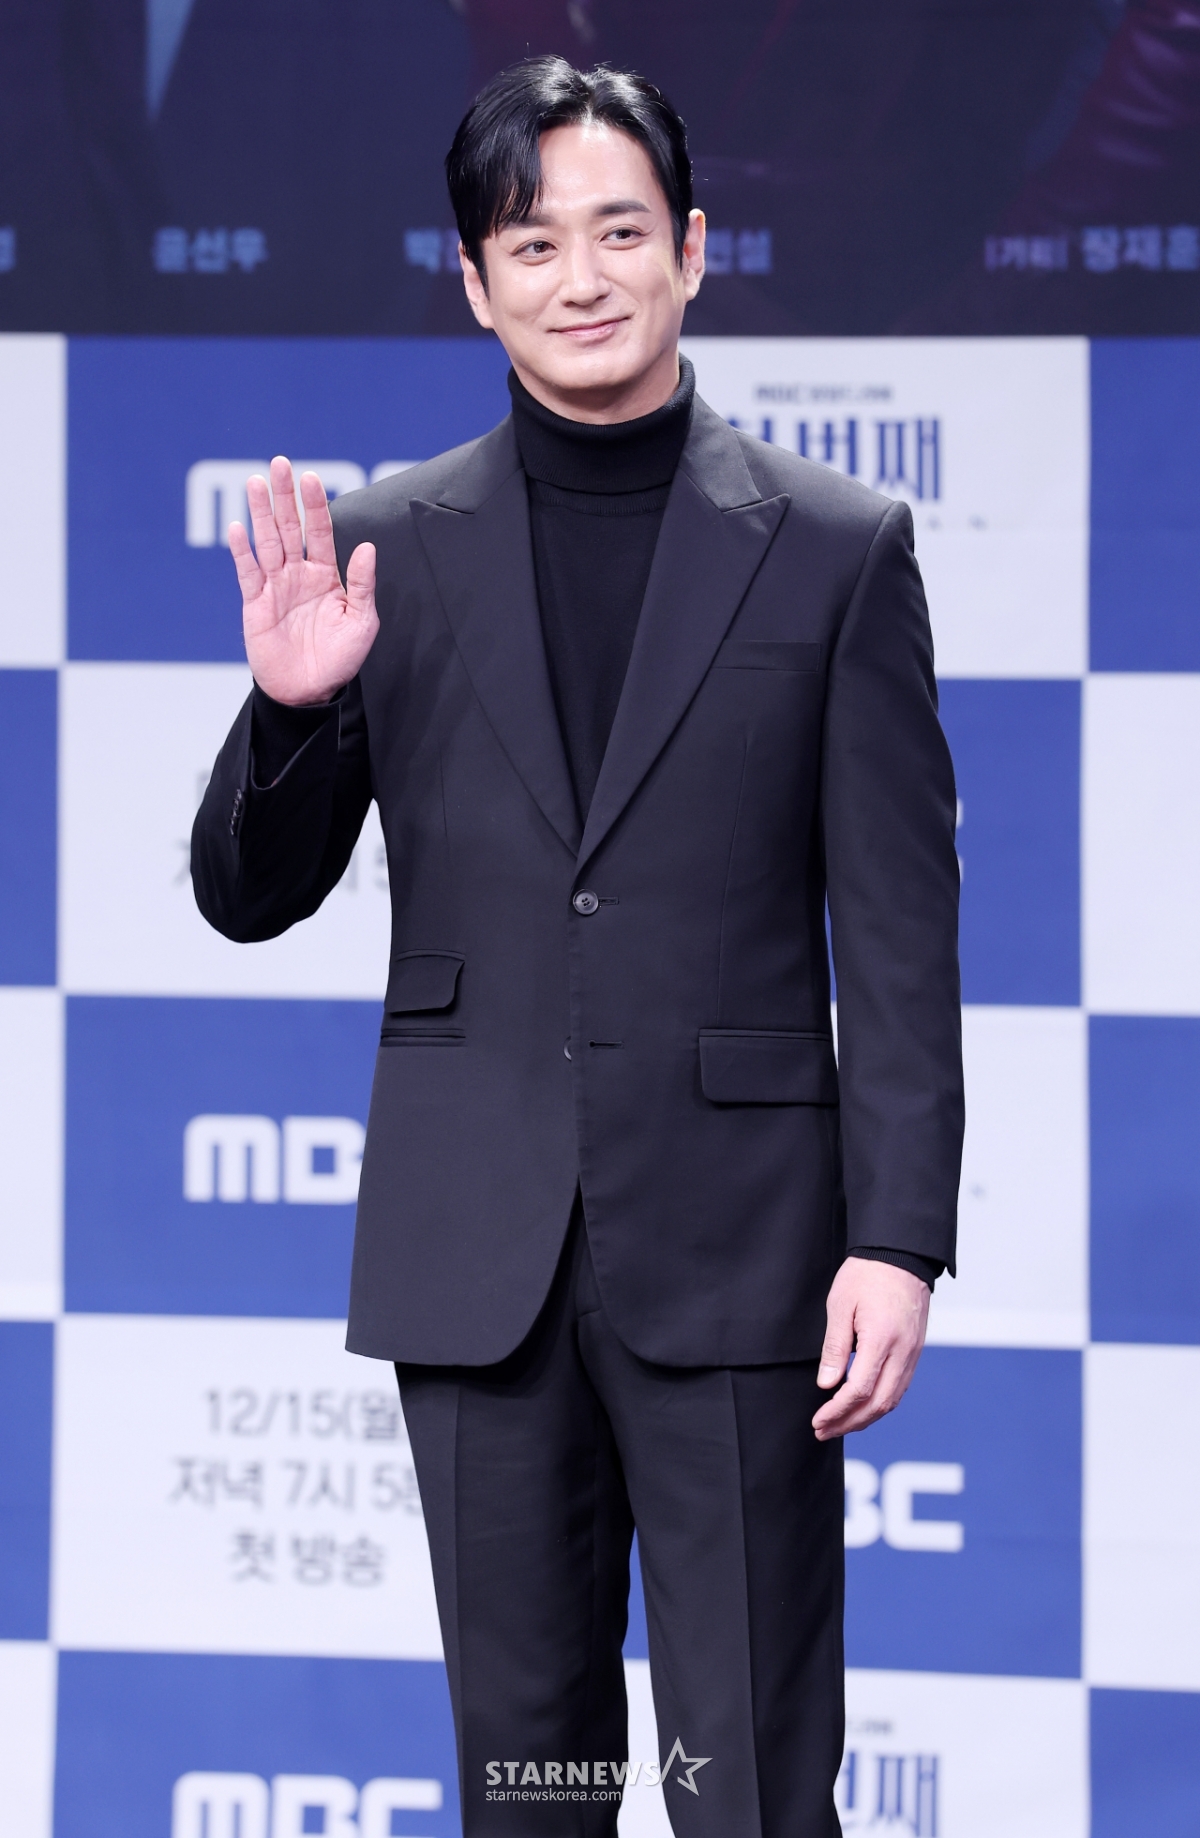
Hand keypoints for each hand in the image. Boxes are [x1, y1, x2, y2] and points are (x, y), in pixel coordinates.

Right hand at [229, 456, 378, 705]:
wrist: (310, 691)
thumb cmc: (339, 659)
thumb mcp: (361, 622)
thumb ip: (362, 585)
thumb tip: (366, 548)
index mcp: (325, 575)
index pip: (319, 532)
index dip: (315, 505)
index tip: (310, 478)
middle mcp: (298, 574)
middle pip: (289, 528)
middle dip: (284, 496)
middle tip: (279, 464)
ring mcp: (275, 587)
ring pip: (267, 542)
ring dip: (260, 513)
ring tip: (255, 483)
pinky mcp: (255, 604)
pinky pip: (248, 573)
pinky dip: (241, 551)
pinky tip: (237, 528)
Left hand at [812, 1258, 929, 1440]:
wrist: (900, 1256)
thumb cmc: (866, 1275)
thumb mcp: (840, 1305)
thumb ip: (834, 1347)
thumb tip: (826, 1384)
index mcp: (882, 1339)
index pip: (859, 1390)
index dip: (837, 1411)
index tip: (818, 1420)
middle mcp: (903, 1352)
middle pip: (878, 1404)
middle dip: (849, 1423)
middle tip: (823, 1431)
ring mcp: (913, 1353)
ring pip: (892, 1400)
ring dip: (865, 1419)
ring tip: (839, 1425)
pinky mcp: (915, 1351)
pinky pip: (900, 1387)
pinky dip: (880, 1404)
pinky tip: (862, 1407)